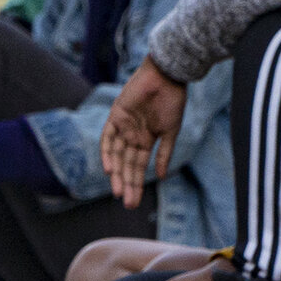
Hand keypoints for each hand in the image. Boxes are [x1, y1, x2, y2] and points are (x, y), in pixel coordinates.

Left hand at [99, 59, 187, 206]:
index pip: (138, 167)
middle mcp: (133, 135)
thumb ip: (164, 154)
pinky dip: (107, 152)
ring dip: (117, 173)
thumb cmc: (173, 102)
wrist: (167, 78)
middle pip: (126, 164)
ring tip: (118, 191)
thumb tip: (160, 177)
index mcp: (146, 140)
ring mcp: (123, 126)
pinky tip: (109, 168)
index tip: (135, 202)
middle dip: (126, 183)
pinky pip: (107, 137)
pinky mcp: (116, 115)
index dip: (136, 184)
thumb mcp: (171, 132)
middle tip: (127, 203)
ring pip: (117, 155)